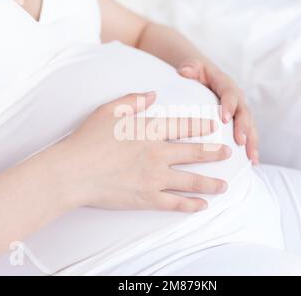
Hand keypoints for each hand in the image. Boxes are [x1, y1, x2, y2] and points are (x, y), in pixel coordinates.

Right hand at [51, 92, 231, 212]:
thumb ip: (133, 100)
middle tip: (228, 153)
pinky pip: (175, 202)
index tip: (214, 127)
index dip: (201, 126)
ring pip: (191, 180)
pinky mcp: (147, 198)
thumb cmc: (87, 139)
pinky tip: (202, 205)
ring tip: (224, 185)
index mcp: (150, 130)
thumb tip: (152, 94)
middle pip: (194, 153)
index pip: (183, 126)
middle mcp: (158, 153)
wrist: (73, 172)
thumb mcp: (108, 111)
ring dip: (210, 183)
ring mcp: (155, 178)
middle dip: (214, 153)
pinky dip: (191, 204)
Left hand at [178, 59, 258, 163]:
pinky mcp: (240, 121)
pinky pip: (249, 134)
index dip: (229, 106)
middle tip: (240, 141)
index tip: (224, 119)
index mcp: (226, 85)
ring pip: (251, 126)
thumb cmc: (197, 72)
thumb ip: (190, 67)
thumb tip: (184, 70)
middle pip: (244, 113)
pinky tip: (253, 163)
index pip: (230, 94)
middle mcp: (238, 98)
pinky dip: (252, 147)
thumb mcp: (193, 66)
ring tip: (252, 158)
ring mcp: (241, 110)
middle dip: (244, 128)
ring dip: (252, 142)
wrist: (204, 74)